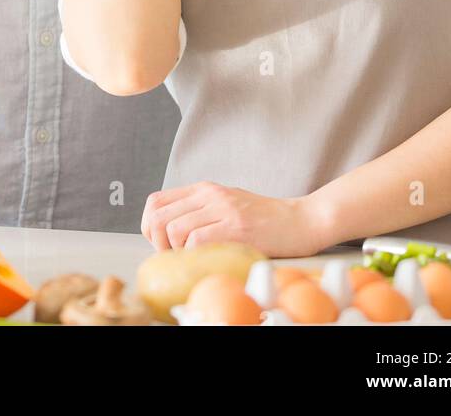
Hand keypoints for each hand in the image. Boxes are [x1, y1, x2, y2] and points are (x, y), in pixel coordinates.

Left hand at [141, 181, 322, 256]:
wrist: (300, 220)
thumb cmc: (264, 219)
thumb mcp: (226, 205)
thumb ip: (199, 212)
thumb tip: (169, 233)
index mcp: (204, 189)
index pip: (155, 202)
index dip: (150, 227)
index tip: (161, 244)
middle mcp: (210, 195)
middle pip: (158, 217)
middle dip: (158, 244)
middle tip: (175, 257)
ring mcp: (223, 209)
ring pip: (174, 230)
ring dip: (177, 252)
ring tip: (193, 260)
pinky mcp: (236, 227)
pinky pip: (197, 240)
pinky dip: (195, 255)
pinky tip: (209, 259)